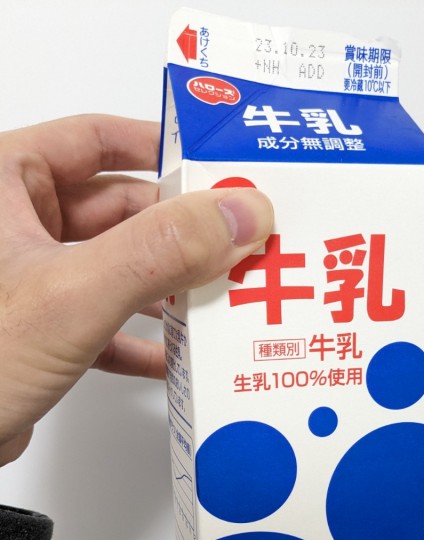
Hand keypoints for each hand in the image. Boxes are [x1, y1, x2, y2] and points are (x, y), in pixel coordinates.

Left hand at [0, 115, 272, 465]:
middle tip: (236, 241)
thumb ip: (158, 251)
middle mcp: (14, 222)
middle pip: (118, 207)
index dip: (161, 149)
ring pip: (115, 263)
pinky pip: (101, 317)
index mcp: (1, 182)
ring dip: (166, 283)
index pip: (95, 139)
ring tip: (217, 294)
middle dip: (178, 230)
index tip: (217, 169)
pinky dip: (139, 335)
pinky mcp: (35, 327)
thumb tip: (237, 214)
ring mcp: (26, 277)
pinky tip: (172, 354)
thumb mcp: (71, 295)